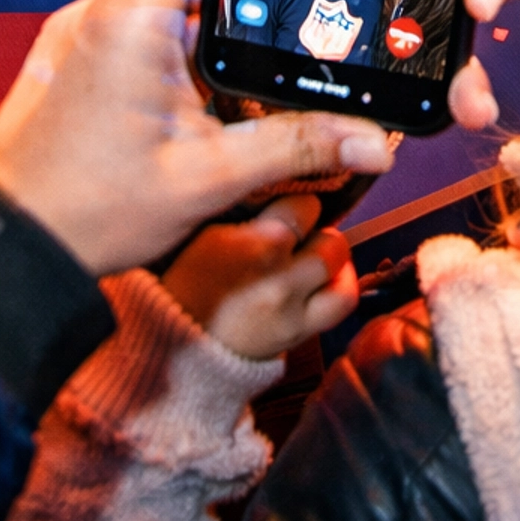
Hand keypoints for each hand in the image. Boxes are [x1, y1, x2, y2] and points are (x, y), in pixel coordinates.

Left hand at [0, 0, 393, 274]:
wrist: (6, 245)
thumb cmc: (86, 207)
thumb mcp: (202, 178)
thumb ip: (292, 150)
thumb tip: (373, 139)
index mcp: (132, 12)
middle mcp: (108, 9)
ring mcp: (92, 35)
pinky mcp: (86, 63)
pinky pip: (147, 23)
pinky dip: (188, 26)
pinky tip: (227, 57)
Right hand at [161, 195, 355, 360]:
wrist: (177, 346)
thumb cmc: (186, 282)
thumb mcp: (205, 231)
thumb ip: (244, 205)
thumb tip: (277, 174)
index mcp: (251, 243)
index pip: (306, 203)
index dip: (298, 202)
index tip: (284, 207)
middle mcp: (278, 276)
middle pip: (329, 235)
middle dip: (317, 229)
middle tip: (298, 233)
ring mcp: (292, 308)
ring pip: (340, 263)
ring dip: (331, 254)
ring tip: (312, 253)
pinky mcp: (298, 332)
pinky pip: (342, 301)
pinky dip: (340, 285)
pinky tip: (323, 280)